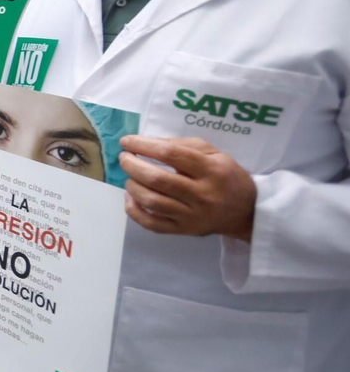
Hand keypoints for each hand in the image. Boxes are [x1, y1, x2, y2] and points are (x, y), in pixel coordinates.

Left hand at [118, 136, 256, 239]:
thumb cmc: (226, 176)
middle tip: (124, 158)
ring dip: (132, 186)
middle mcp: (203, 195)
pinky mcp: (183, 230)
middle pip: (157, 179)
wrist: (246, 211)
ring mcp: (192, 216)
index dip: (144, 145)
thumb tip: (146, 142)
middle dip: (132, 165)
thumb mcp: (214, 153)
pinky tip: (131, 197)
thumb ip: (182, 145)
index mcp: (212, 170)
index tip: (127, 141)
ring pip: (152, 202)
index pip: (171, 154)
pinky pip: (150, 223)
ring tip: (130, 176)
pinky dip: (133, 209)